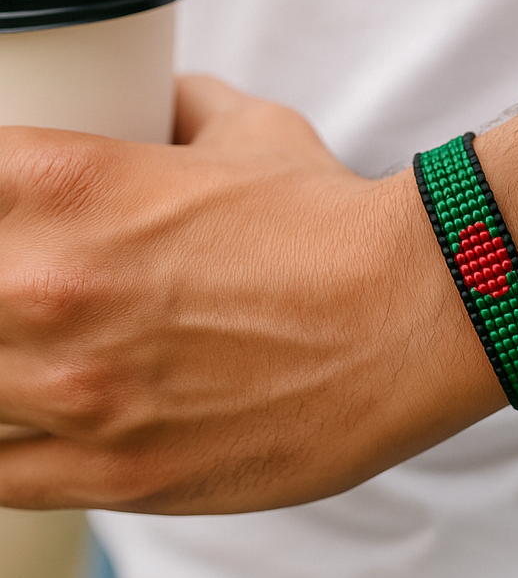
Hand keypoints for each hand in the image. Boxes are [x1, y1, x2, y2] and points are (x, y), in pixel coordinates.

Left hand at [0, 76, 498, 511]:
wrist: (416, 313)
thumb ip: (178, 109)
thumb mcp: (248, 131)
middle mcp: (49, 285)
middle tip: (26, 297)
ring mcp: (77, 392)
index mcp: (67, 181)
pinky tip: (29, 429)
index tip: (8, 219)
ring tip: (30, 363)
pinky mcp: (116, 476)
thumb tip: (158, 101)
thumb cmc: (334, 222)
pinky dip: (4, 450)